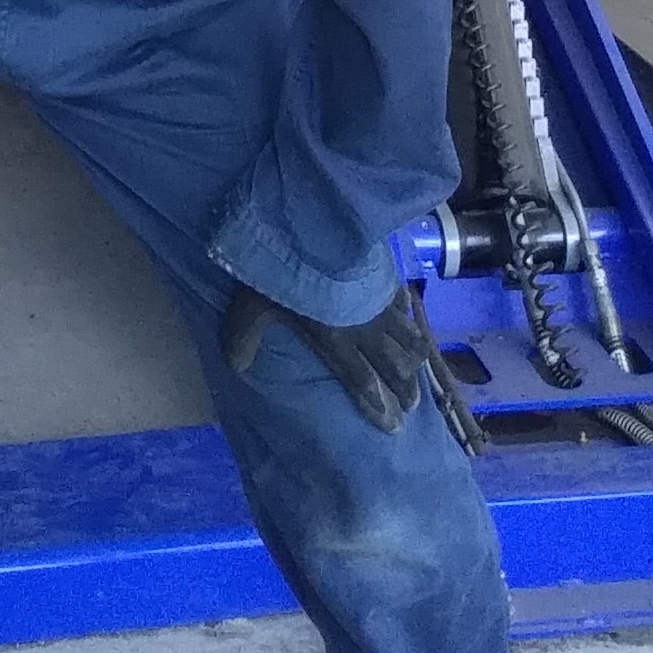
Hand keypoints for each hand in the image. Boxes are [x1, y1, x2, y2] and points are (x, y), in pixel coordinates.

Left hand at [220, 280, 479, 447]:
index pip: (362, 384)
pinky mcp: (383, 276)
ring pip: (407, 337)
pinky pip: (402, 300)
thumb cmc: (283, 272)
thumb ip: (243, 338)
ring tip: (418, 370)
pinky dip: (407, 312)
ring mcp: (378, 302)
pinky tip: (408, 314)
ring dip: (414, 358)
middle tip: (411, 407)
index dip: (379, 407)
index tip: (395, 427)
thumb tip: (234, 366)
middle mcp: (364, 330)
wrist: (314, 225)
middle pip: (393, 368)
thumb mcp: (252, 307)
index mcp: (336, 343)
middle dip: (405, 391)